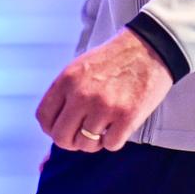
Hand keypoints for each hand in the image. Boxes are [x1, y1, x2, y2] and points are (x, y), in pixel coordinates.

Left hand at [35, 29, 173, 152]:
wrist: (150, 48)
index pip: (44, 117)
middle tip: (82, 136)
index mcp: (68, 80)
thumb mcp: (81, 67)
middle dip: (70, 141)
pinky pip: (110, 145)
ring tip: (103, 129)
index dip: (52, 128)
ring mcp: (105, 106)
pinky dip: (113, 141)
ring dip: (94, 142)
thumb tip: (55, 124)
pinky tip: (118, 127)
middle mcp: (82, 94)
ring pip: (86, 144)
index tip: (64, 127)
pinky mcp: (127, 116)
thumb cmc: (116, 59)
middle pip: (61, 137)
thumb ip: (65, 92)